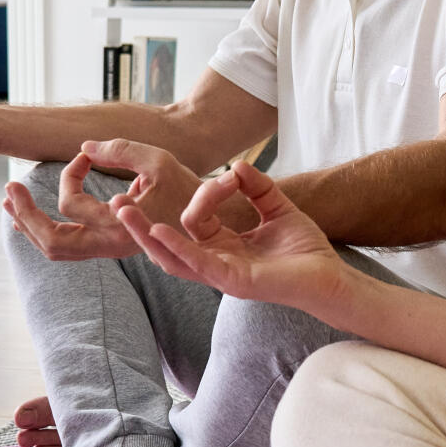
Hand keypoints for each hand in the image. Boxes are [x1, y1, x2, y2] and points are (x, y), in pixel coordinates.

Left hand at [3, 139, 207, 262]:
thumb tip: (84, 148)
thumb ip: (119, 149)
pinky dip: (43, 231)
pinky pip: (68, 246)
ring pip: (56, 250)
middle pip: (52, 243)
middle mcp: (111, 245)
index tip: (84, 156)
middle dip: (25, 216)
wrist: (210, 220)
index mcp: (121, 226)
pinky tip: (29, 213)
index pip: (72, 205)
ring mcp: (108, 249)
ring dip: (29, 226)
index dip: (70, 174)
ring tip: (11, 202)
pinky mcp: (108, 246)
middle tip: (9, 190)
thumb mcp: (157, 159)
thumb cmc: (187, 188)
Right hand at [114, 161, 353, 315]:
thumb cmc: (305, 248)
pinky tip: (159, 230)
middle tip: (115, 201)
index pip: (193, 217)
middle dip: (140, 223)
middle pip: (166, 242)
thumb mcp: (277, 207)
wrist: (330, 275)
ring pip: (170, 257)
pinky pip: (196, 264)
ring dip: (144, 235)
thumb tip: (237, 165)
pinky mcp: (231, 281)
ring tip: (122, 212)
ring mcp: (219, 273)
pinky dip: (176, 246)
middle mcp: (214, 261)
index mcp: (221, 246)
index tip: (235, 175)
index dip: (206, 193)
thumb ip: (257, 187)